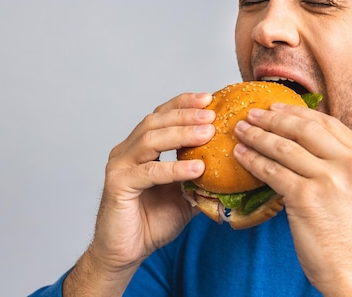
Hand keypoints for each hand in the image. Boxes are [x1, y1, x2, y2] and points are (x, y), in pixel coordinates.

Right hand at [64, 92, 214, 295]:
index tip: (208, 98)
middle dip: (185, 114)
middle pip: (155, 121)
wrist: (126, 252)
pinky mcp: (118, 185)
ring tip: (207, 133)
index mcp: (140, 148)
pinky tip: (196, 169)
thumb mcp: (185, 195)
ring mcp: (120, 166)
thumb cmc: (152, 222)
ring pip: (150, 139)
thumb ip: (202, 179)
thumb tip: (233, 169)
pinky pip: (149, 172)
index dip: (183, 103)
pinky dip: (174, 169)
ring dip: (181, 134)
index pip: (161, 115)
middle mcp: (127, 151)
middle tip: (211, 114)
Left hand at [233, 103, 351, 295]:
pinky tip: (241, 155)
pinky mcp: (307, 197)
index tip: (277, 107)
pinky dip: (253, 160)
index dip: (297, 112)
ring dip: (257, 136)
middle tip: (252, 114)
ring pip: (284, 147)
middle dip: (273, 119)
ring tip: (240, 131)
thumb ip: (340, 161)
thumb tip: (304, 141)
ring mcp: (329, 179)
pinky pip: (272, 171)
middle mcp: (351, 163)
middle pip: (304, 128)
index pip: (327, 123)